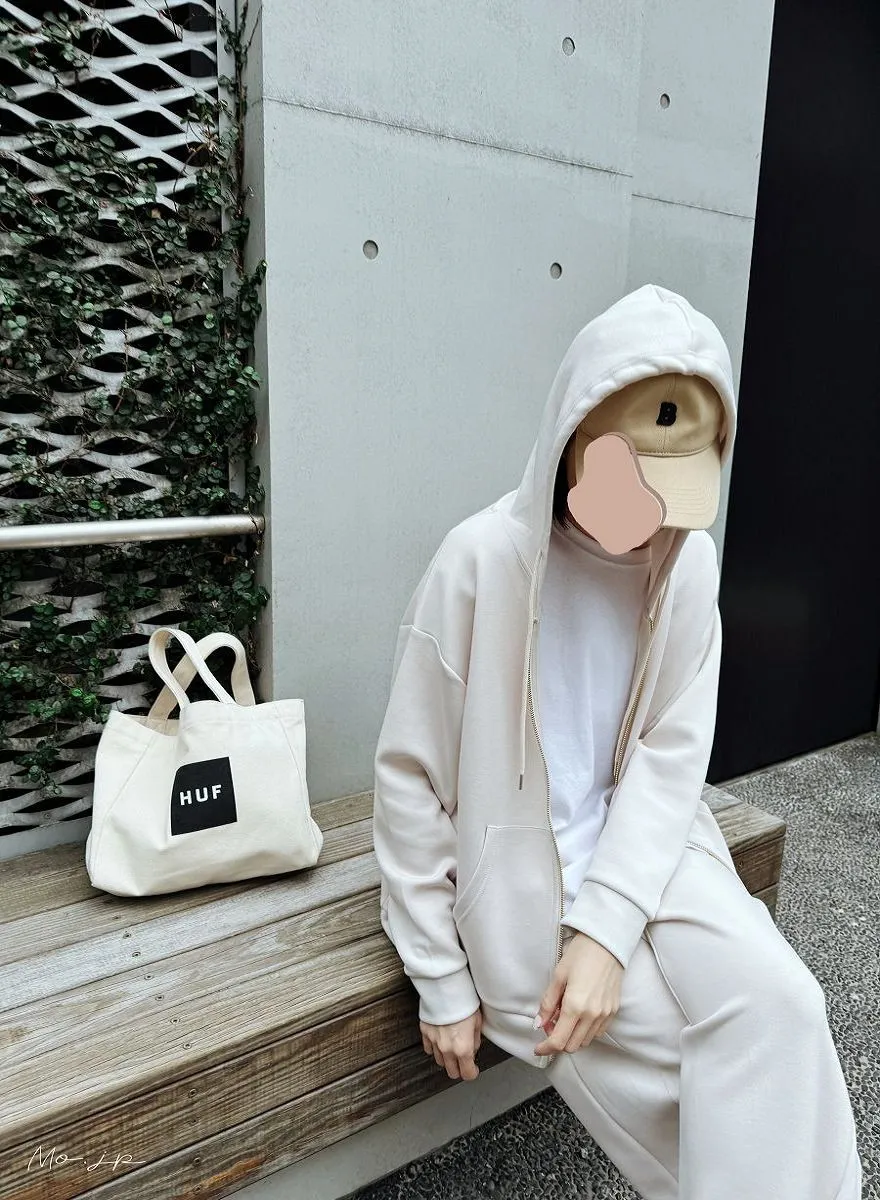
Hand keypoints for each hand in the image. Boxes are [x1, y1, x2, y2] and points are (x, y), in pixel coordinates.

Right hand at [420, 1006, 482, 1080]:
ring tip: (452, 1047)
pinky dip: (434, 1048)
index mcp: (463, 1048)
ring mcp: (434, 1042)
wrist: (446, 988)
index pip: (467, 1074)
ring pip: (440, 1062)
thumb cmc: (464, 1002)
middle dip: (459, 1069)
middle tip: (463, 1060)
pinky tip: (440, 1041)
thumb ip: (475, 1040)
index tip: (474, 1068)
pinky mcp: (425, 1032)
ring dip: (447, 1059)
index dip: (472, 1072)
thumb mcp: (478, 1022)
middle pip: (452, 1072)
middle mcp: (447, 1049)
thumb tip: (472, 1048)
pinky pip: (428, 1049)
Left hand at [534, 932, 622, 1055]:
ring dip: (572, 1037)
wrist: (607, 943)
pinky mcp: (613, 1011)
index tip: (538, 1048)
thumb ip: (548, 1003)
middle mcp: (592, 1015)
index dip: (545, 1049)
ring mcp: (605, 1014)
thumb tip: (539, 1023)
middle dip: (557, 1042)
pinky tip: (579, 1016)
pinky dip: (586, 1031)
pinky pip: (598, 1032)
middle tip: (550, 1025)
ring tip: (564, 1017)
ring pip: (585, 1041)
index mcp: (575, 1006)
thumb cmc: (580, 954)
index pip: (558, 1041)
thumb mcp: (558, 976)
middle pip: (572, 1046)